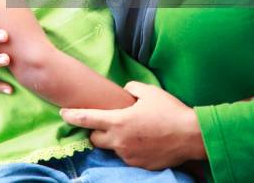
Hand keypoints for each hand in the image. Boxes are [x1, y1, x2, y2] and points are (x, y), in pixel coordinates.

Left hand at [61, 82, 205, 169]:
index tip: (63, 113)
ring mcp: (129, 156)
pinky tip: (141, 139)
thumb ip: (130, 88)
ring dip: (114, 139)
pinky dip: (128, 147)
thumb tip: (125, 91)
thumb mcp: (148, 91)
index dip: (72, 116)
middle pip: (95, 139)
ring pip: (112, 148)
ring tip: (131, 129)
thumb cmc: (169, 110)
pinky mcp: (140, 165)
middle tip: (105, 121)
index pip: (87, 119)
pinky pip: (126, 155)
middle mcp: (120, 141)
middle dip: (96, 131)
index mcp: (119, 121)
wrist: (191, 136)